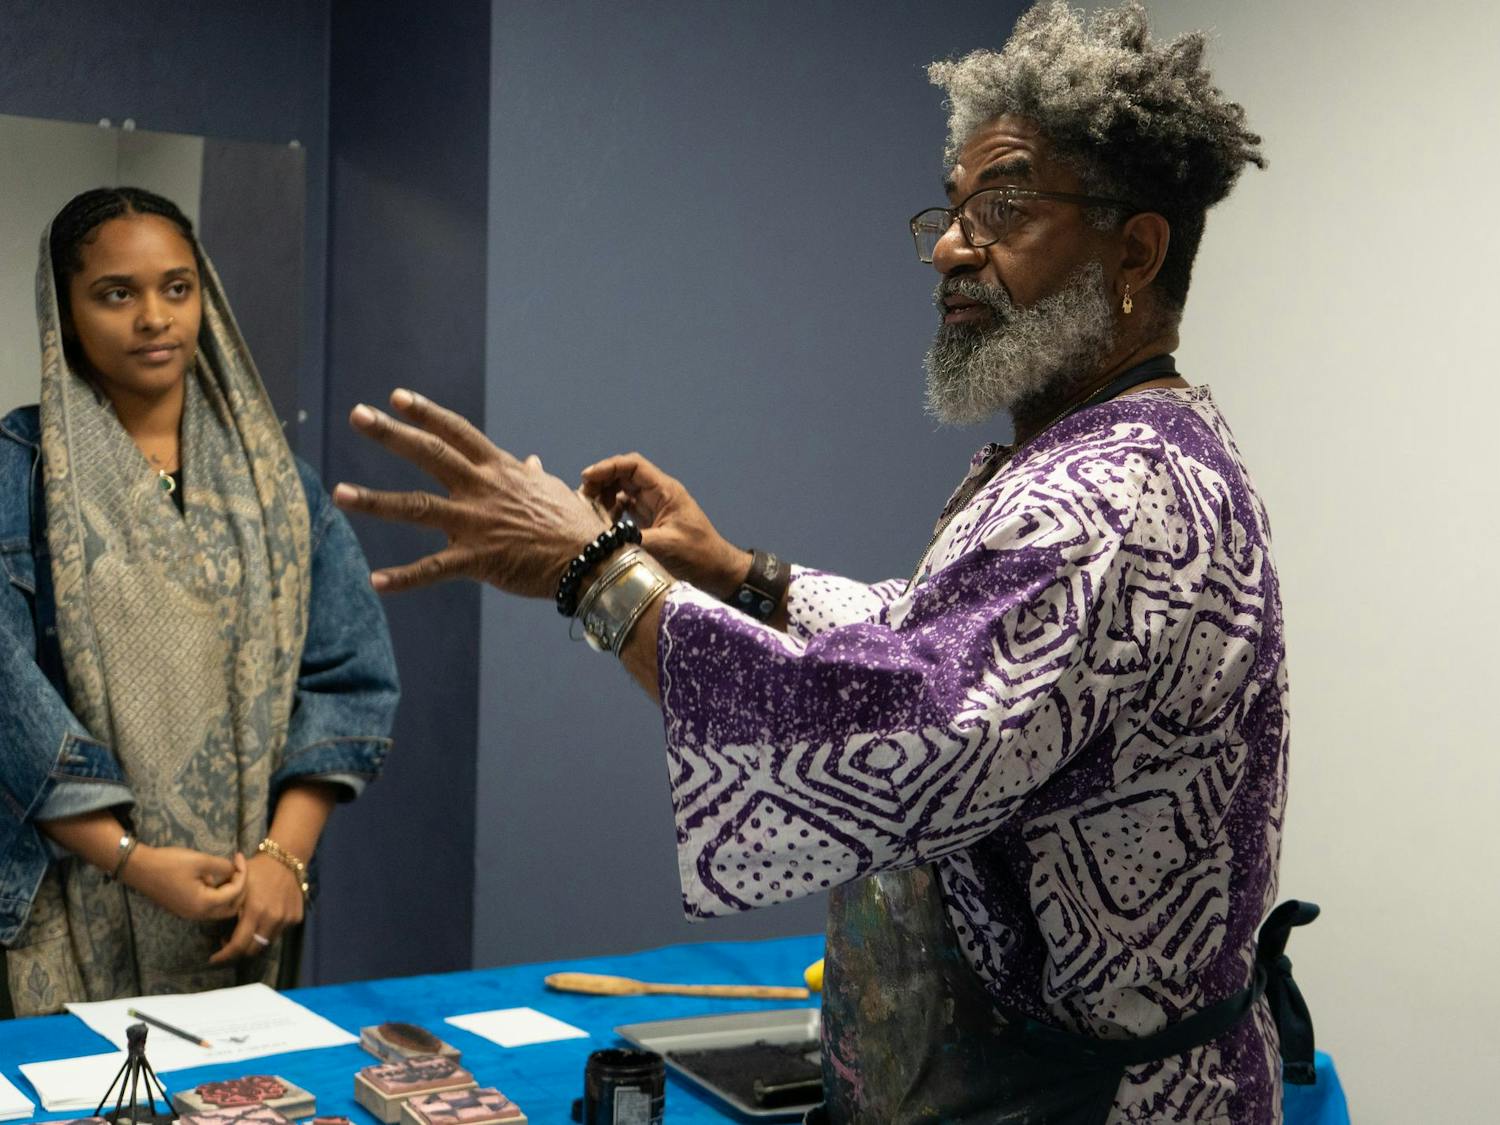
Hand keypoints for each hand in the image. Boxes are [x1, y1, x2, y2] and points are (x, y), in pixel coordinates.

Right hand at [123, 846, 245, 921]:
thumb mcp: (200, 861)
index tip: (239, 856)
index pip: (235, 893)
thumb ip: (222, 867)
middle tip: (238, 868)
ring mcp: (189, 913)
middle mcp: (198, 914)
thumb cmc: (169, 863)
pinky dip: (216, 894)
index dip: (242, 873)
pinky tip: (212, 877)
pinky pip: (207, 905)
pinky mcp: (183, 908)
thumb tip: (234, 870)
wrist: (139, 868)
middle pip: (231, 907)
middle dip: (240, 888)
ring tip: (227, 871)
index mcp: (204, 904)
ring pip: (220, 908)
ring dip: (228, 892)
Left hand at [210, 854, 303, 964]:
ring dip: (254, 941)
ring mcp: (286, 919)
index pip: (238, 944)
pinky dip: (268, 931)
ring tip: (246, 931)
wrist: (285, 858)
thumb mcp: (236, 885)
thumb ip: (226, 907)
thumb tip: (212, 925)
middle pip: (253, 949)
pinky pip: (279, 932)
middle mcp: (272, 918)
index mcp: (255, 911)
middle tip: (228, 944)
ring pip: (266, 942)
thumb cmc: (257, 870)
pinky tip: (263, 919)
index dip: (224, 956)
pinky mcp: (296, 917)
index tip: (214, 959)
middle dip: (238, 952)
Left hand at [333, 389, 606, 595]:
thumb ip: (531, 475)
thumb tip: (529, 461)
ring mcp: (477, 523)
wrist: (592, 561)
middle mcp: (483, 489)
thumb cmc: (574, 525)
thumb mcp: (552, 491)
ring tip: (339, 494)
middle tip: (357, 415)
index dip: (427, 413)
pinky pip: (434, 569)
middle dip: (391, 434)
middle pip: (430, 454)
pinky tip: (376, 581)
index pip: (457, 433)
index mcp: (500, 470)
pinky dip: (404, 578)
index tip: (396, 397)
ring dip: (375, 501)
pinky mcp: (478, 560)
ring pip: (417, 508)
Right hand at [580, 453, 749, 598]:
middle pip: (624, 475)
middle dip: (601, 481)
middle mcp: (658, 494)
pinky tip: (604, 525)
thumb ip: (634, 539)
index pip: (633, 466)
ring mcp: (654, 507)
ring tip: (590, 511)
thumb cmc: (699, 556)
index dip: (608, 467)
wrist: (717, 571)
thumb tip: (603, 539)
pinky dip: (611, 512)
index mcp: (665, 491)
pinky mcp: (651, 521)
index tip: (587, 478)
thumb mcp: (666, 547)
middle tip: (583, 497)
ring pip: (622, 490)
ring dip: (604, 497)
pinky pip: (625, 508)